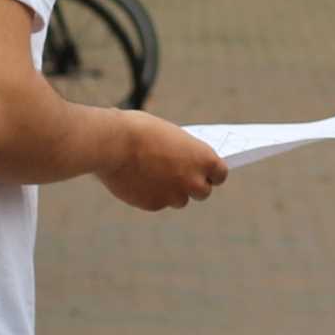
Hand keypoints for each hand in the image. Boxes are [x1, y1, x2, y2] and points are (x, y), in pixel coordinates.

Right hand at [97, 110, 228, 210]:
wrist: (114, 144)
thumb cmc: (140, 130)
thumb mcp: (169, 135)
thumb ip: (181, 152)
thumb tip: (182, 162)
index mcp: (203, 158)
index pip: (220, 174)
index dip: (212, 173)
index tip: (205, 172)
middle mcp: (193, 181)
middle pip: (203, 192)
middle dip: (193, 186)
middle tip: (182, 177)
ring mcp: (174, 195)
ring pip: (179, 200)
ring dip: (173, 192)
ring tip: (157, 177)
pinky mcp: (154, 204)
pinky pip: (158, 202)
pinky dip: (151, 195)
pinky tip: (139, 181)